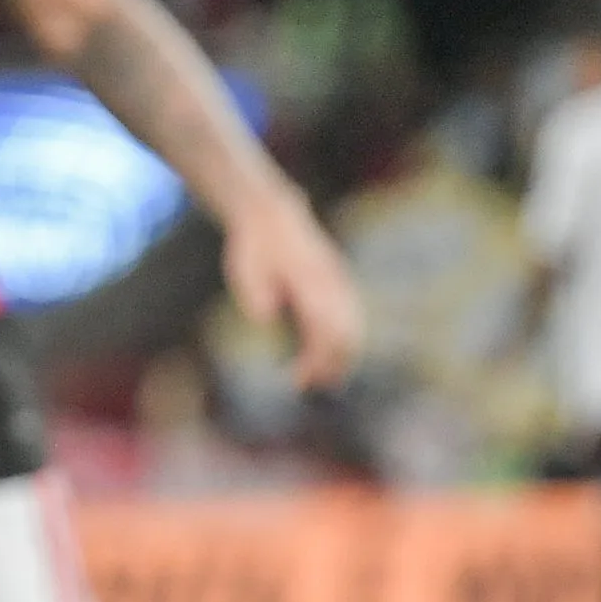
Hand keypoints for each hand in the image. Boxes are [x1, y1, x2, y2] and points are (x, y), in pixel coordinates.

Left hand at [220, 186, 364, 388]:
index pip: (322, 332)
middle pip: (346, 336)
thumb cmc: (254, 247)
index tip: (299, 381)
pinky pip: (354, 316)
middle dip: (333, 366)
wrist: (271, 215)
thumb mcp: (244, 269)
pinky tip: (334, 355)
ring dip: (344, 356)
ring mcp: (339, 282)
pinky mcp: (340, 282)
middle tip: (311, 387)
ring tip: (325, 379)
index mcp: (308, 283)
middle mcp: (330, 284)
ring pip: (356, 327)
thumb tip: (265, 320)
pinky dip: (349, 339)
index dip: (315, 362)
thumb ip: (256, 294)